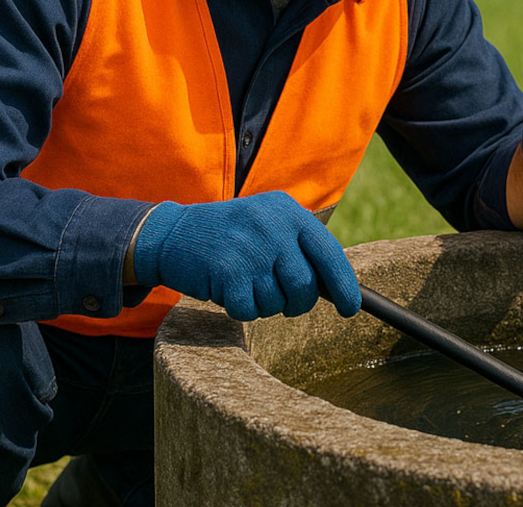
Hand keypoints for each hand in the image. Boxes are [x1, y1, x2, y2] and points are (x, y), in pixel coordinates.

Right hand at [131, 192, 360, 320]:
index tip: (351, 309)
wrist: (171, 232)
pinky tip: (226, 287)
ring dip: (262, 304)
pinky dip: (239, 308)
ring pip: (277, 303)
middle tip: (279, 299)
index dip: (344, 284)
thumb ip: (300, 246)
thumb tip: (338, 288)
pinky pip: (249, 311)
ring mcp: (251, 248)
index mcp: (288, 211)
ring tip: (244, 281)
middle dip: (295, 303)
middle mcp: (273, 226)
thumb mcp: (268, 222)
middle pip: (305, 286)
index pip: (329, 252)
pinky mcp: (228, 271)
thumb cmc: (230, 236)